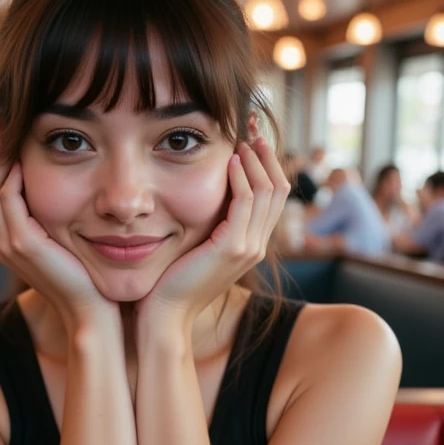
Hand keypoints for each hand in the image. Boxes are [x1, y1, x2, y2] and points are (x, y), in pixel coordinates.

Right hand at [0, 144, 114, 330]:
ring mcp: (6, 245)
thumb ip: (42, 221)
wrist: (87, 308)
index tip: (6, 142)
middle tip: (7, 133)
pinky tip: (28, 162)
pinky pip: (8, 198)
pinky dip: (15, 175)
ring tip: (16, 140)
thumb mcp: (54, 244)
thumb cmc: (78, 276)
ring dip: (0, 160)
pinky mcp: (23, 243)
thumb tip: (45, 192)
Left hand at [137, 137, 288, 328]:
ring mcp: (248, 248)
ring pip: (268, 192)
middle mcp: (257, 246)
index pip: (274, 197)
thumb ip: (208, 223)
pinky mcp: (232, 248)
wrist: (165, 315)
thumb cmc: (172, 282)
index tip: (251, 140)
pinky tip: (229, 161)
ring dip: (254, 161)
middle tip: (251, 129)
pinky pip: (246, 203)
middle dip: (266, 155)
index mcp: (251, 245)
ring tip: (240, 140)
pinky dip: (241, 178)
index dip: (267, 165)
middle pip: (279, 189)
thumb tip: (204, 193)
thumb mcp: (196, 246)